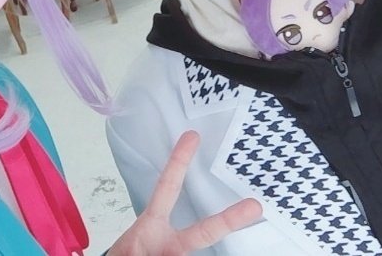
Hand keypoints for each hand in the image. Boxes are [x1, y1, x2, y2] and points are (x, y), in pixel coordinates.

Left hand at [107, 131, 261, 255]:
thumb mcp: (127, 250)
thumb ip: (147, 245)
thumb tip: (172, 249)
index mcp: (150, 227)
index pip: (167, 188)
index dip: (179, 162)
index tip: (192, 138)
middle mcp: (168, 241)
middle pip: (204, 231)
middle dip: (229, 220)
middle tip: (254, 207)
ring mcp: (176, 255)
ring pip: (194, 249)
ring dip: (172, 254)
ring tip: (159, 251)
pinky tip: (164, 254)